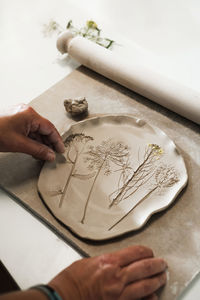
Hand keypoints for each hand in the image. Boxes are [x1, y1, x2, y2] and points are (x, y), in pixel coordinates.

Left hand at [0, 104, 64, 160]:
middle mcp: (26, 112)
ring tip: (43, 155)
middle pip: (43, 129)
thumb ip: (38, 150)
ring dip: (40, 143)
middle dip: (48, 142)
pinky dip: (32, 140)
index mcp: (30, 115)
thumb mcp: (19, 144)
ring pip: (36, 130)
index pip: (49, 128)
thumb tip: (50, 155)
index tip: (60, 150)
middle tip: (53, 154)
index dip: (57, 140)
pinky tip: (34, 149)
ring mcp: (20, 115)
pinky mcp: (15, 120)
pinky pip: (28, 130)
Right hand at [49, 245, 166, 299]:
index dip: (146, 251)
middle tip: (162, 264)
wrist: (62, 297)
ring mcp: (118, 294)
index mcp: (109, 262)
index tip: (150, 252)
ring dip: (156, 280)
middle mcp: (116, 277)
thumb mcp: (89, 262)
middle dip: (156, 265)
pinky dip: (148, 299)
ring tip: (162, 277)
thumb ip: (107, 262)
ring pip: (145, 285)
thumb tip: (118, 262)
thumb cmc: (71, 280)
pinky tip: (153, 296)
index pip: (135, 253)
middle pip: (144, 267)